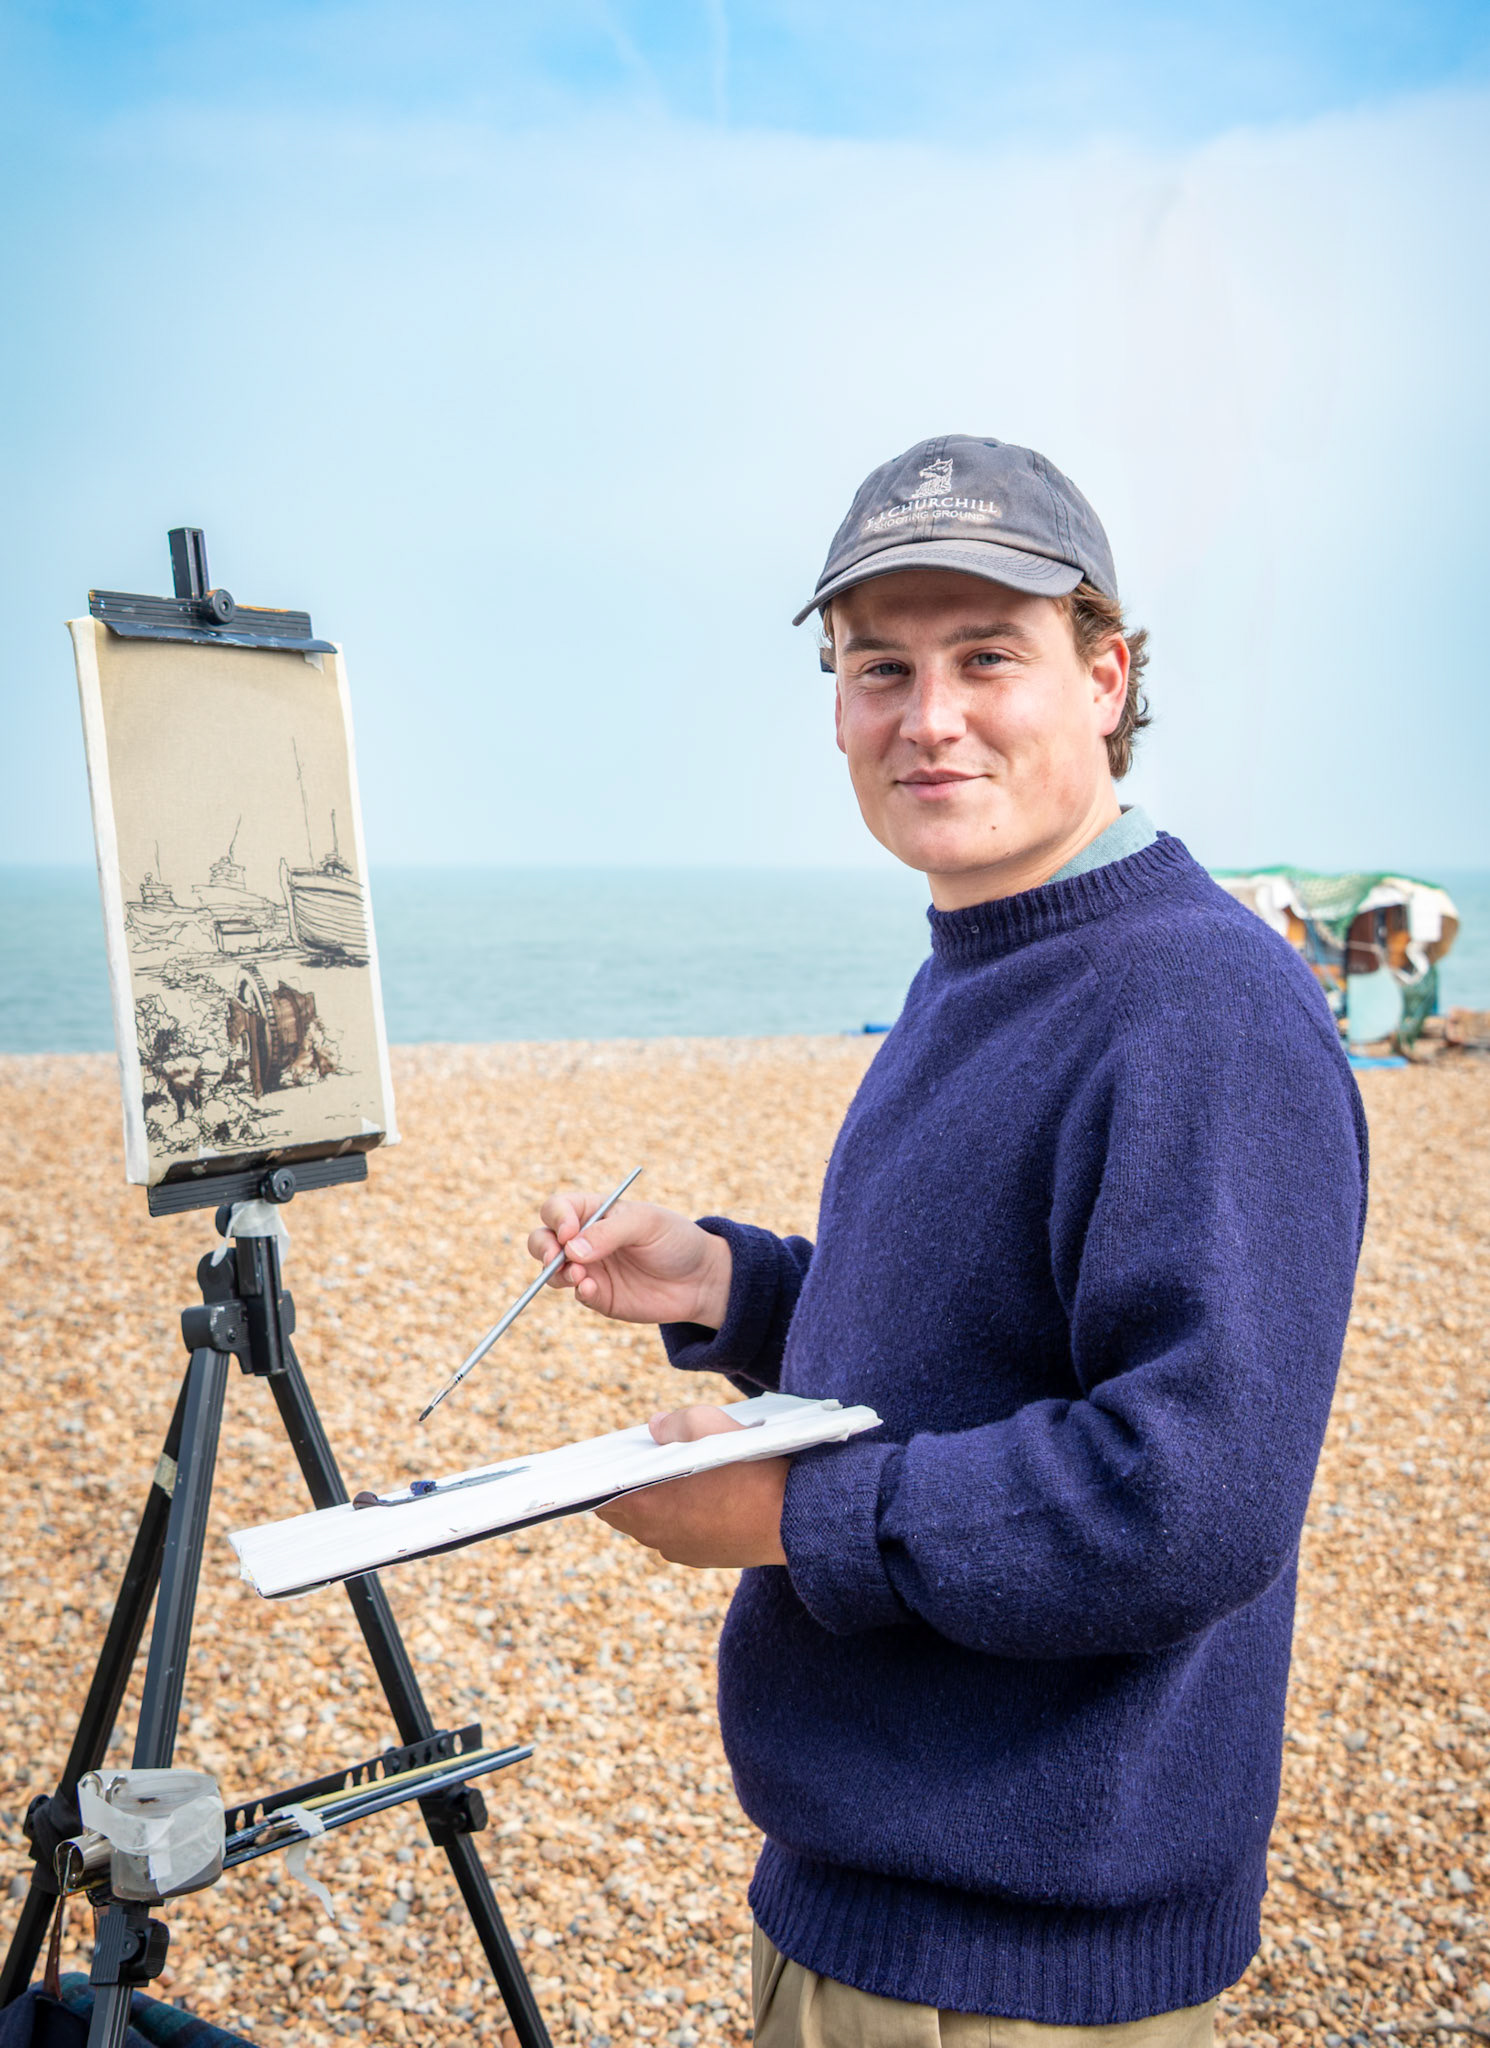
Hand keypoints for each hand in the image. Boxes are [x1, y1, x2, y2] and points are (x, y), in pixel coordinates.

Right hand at [529, 1192, 731, 1327]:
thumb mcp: (647, 1224)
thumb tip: (571, 1249)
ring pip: (551, 1270)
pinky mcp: (598, 1295)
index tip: (569, 1232)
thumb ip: (610, 1232)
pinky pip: (576, 1294)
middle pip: (542, 1239)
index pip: (557, 1209)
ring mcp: (589, 1269)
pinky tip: (593, 1289)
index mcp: (594, 1211)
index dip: (556, 1218)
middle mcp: (584, 1239)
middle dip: (543, 1248)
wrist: (699, 1279)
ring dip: (557, 1273)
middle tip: (559, 1258)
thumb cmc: (675, 1240)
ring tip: (581, 1276)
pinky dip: (579, 1291)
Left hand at [595, 1404, 788, 1567]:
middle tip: (652, 1462)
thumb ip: (672, 1424)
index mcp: (644, 1506)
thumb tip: (655, 1427)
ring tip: (683, 1476)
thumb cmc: (749, 1467)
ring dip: (663, 1504)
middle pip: (629, 1512)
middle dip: (635, 1488)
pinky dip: (688, 1518)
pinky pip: (684, 1535)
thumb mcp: (707, 1424)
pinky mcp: (708, 1559)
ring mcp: (682, 1552)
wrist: (794, 1515)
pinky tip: (709, 1496)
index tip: (620, 1461)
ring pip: (659, 1524)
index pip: (603, 1497)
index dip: (609, 1477)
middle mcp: (657, 1537)